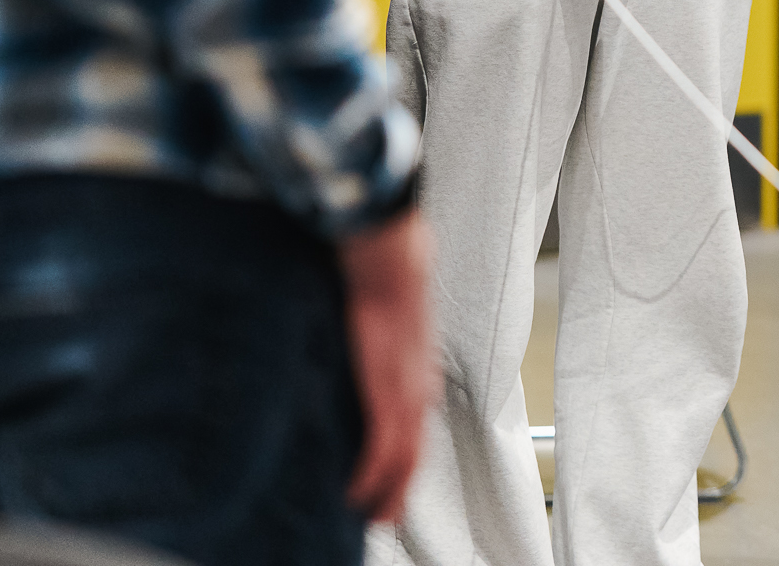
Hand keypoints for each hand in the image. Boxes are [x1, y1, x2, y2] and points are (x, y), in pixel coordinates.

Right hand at [339, 210, 434, 522]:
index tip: (391, 481)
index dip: (405, 460)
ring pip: (405, 459)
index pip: (415, 429)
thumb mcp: (384, 320)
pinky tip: (357, 494)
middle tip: (385, 517)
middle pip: (415, 453)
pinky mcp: (388, 394)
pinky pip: (382, 449)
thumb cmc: (386, 280)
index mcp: (419, 376)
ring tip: (375, 518)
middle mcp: (420, 390)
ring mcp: (407, 394)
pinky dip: (371, 476)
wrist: (393, 261)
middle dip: (400, 488)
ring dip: (389, 492)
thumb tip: (363, 338)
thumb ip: (377, 340)